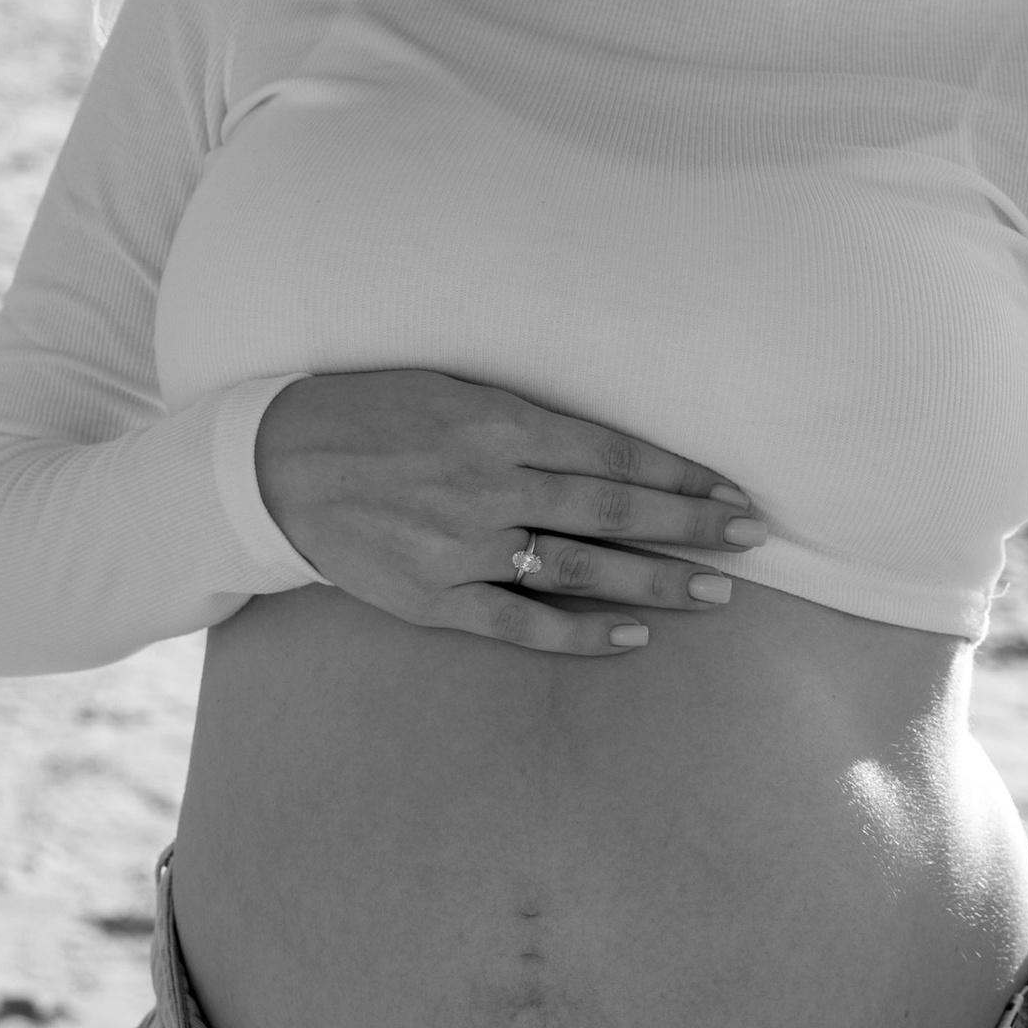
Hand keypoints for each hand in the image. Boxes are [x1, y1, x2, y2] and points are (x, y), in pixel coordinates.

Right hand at [253, 368, 766, 657]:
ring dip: (655, 582)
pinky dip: (579, 633)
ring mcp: (462, 546)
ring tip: (716, 591)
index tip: (733, 491)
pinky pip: (520, 622)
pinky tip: (632, 639)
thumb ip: (527, 419)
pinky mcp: (433, 596)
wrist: (275, 465)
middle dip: (691, 525)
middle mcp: (490, 484)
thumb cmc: (372, 413)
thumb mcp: (454, 389)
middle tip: (752, 538)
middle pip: (613, 510)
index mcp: (498, 422)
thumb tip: (608, 448)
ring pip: (580, 568)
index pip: (614, 454)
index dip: (682, 475)